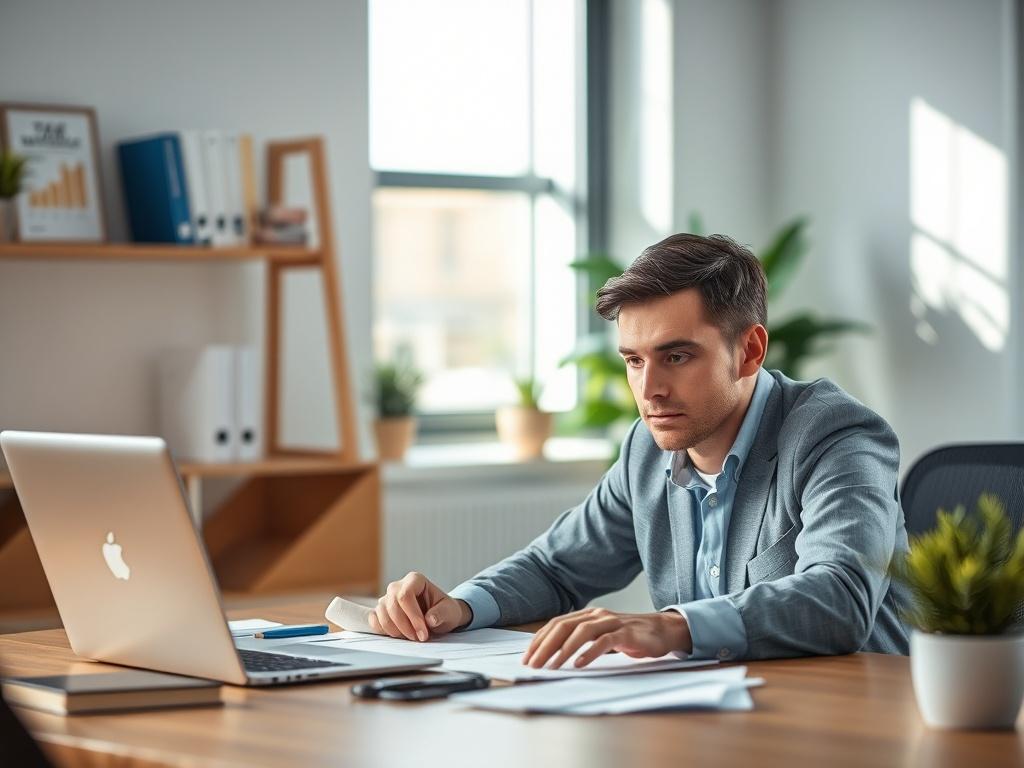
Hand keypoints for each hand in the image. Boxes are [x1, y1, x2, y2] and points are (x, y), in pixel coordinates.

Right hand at [369, 572, 471, 641]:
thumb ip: (442, 614)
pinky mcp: (381, 610)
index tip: (423, 634)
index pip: (405, 595)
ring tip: (411, 637)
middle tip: (418, 638)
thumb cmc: (444, 611)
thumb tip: (429, 619)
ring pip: (381, 613)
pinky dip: (383, 630)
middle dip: (404, 626)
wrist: (439, 617)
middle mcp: (398, 586)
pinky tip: (397, 635)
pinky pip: (374, 619)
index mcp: (415, 580)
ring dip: (395, 630)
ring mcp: (387, 598)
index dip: (413, 617)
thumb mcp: (450, 612)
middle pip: (392, 605)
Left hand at [521, 607, 691, 669]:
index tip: (527, 657)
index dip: (540, 640)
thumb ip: (581, 640)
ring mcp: (612, 622)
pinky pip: (605, 641)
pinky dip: (590, 652)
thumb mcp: (601, 636)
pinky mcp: (626, 633)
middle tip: (533, 664)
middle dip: (545, 646)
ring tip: (551, 666)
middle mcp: (597, 615)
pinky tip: (579, 664)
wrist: (662, 631)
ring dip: (563, 650)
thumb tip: (552, 655)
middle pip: (564, 627)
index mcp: (587, 614)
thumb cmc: (629, 636)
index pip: (556, 624)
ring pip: (581, 632)